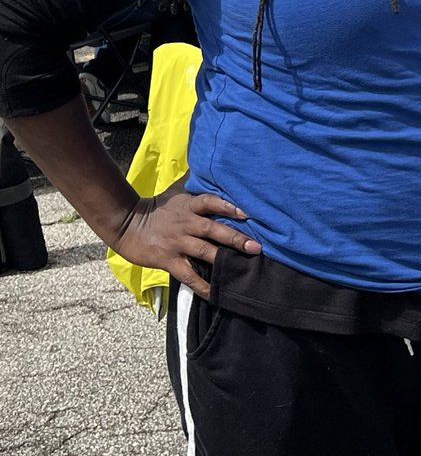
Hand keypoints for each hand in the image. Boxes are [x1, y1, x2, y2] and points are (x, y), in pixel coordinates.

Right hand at [109, 178, 260, 298]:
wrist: (127, 224)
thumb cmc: (158, 207)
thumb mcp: (177, 190)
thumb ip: (197, 181)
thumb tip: (212, 162)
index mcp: (189, 205)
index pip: (211, 202)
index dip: (229, 206)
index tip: (248, 213)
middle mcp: (186, 224)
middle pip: (213, 230)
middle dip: (236, 238)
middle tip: (257, 246)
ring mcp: (178, 243)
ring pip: (204, 251)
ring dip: (224, 260)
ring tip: (245, 266)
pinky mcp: (169, 260)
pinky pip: (188, 275)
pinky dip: (202, 285)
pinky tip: (216, 293)